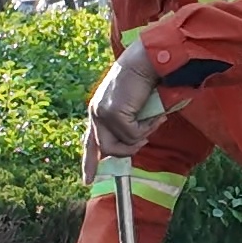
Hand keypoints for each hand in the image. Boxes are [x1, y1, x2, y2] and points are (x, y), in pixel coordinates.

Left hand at [83, 44, 162, 173]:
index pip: (90, 141)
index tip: (87, 181)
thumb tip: (134, 143)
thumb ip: (128, 122)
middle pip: (106, 148)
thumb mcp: (133, 106)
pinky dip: (148, 127)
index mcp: (98, 110)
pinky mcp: (113, 113)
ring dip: (141, 136)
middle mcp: (96, 112)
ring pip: (121, 144)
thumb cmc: (145, 80)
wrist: (146, 61)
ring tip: (153, 120)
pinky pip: (133, 135)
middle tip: (145, 140)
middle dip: (127, 150)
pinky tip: (153, 113)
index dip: (88, 162)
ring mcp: (102, 113)